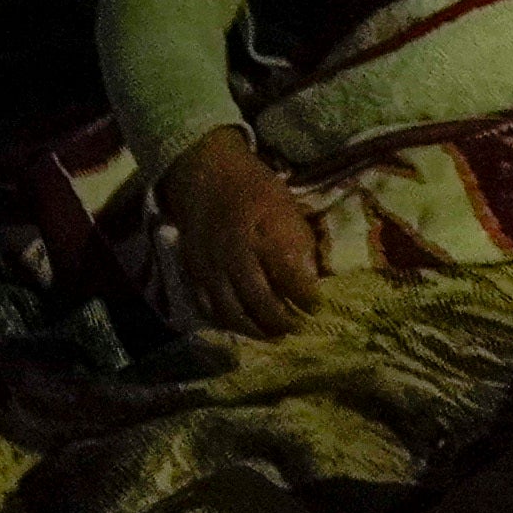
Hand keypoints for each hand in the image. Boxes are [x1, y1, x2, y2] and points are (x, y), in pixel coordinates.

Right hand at [159, 130, 322, 340]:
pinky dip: (228, 322)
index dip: (306, 297)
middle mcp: (235, 252)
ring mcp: (211, 265)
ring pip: (232, 311)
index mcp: (265, 230)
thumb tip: (312, 279)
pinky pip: (209, 307)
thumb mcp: (288, 205)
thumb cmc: (256, 189)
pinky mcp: (194, 272)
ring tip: (274, 336)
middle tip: (298, 330)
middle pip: (259, 299)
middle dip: (281, 321)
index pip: (289, 274)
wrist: (207, 176)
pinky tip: (244, 327)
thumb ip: (300, 242)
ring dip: (255, 330)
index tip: (318, 308)